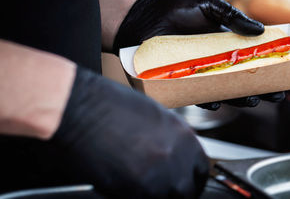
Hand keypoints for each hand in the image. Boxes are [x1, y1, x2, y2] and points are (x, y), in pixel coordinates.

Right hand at [0, 67, 208, 197]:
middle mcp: (175, 159)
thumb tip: (174, 156)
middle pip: (187, 191)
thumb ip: (171, 140)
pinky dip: (134, 195)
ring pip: (164, 198)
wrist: (82, 107)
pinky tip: (123, 181)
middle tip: (161, 188)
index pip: (201, 170)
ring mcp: (156, 177)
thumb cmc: (112, 105)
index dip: (192, 179)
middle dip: (176, 192)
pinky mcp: (132, 191)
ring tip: (139, 183)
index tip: (186, 182)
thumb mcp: (155, 116)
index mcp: (184, 137)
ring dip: (155, 194)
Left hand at [112, 0, 281, 110]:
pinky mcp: (183, 81)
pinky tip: (217, 101)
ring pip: (225, 91)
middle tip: (277, 96)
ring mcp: (200, 72)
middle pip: (243, 80)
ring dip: (239, 98)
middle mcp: (216, 61)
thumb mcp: (208, 5)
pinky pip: (198, 95)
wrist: (144, 17)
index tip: (287, 74)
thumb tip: (259, 31)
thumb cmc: (175, 8)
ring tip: (252, 100)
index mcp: (226, 44)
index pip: (253, 58)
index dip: (271, 67)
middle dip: (262, 90)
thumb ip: (232, 16)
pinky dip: (208, 99)